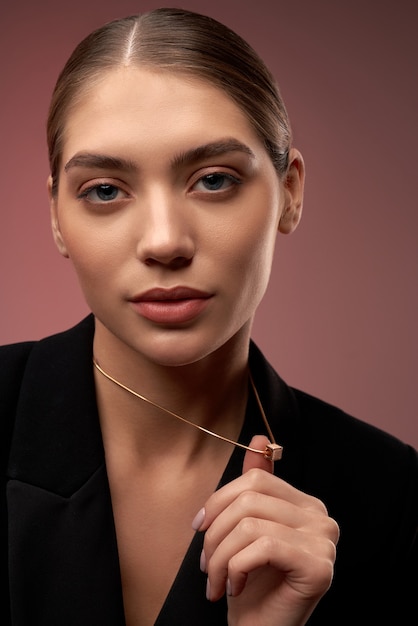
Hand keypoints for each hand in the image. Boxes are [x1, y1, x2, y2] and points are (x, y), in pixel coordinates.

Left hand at [192, 435, 338, 625]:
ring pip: (250, 524)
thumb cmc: (251, 584)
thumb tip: (260, 438)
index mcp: (305, 504)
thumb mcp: (246, 529)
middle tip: (205, 564)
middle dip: (215, 533)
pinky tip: (234, 588)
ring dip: (219, 557)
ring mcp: (324, 541)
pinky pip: (262, 547)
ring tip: (215, 581)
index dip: (219, 500)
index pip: (256, 479)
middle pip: (250, 499)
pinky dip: (236, 568)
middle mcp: (321, 517)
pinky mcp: (319, 565)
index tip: (198, 527)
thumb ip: (254, 488)